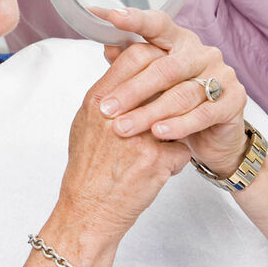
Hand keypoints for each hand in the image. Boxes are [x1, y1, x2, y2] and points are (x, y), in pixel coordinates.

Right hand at [57, 39, 190, 241]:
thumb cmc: (86, 168)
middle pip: (161, 78)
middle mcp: (118, 115)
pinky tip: (163, 168)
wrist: (88, 210)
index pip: (135, 56)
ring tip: (169, 135)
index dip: (156, 57)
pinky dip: (176, 158)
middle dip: (174, 85)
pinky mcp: (157, 161)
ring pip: (178, 111)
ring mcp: (140, 137)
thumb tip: (120, 69)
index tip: (163, 64)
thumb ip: (104, 95)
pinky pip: (182, 148)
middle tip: (178, 93)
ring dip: (177, 122)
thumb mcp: (84, 123)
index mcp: (98, 101)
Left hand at [90, 7, 246, 177]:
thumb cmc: (175, 104)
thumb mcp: (149, 84)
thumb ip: (129, 63)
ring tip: (125, 127)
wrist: (213, 137)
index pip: (158, 25)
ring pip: (181, 94)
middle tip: (106, 108)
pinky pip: (203, 113)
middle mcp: (203, 53)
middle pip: (164, 67)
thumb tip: (108, 45)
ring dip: (149, 113)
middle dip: (132, 90)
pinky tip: (158, 132)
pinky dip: (178, 124)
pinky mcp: (235, 100)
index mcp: (180, 41)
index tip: (113, 17)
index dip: (136, 20)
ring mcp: (222, 74)